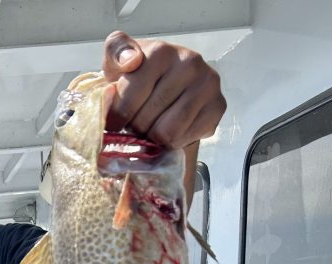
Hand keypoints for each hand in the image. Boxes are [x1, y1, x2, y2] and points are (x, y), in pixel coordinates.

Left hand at [102, 31, 225, 149]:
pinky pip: (185, 139)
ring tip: (152, 126)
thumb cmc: (138, 77)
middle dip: (135, 129)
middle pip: (146, 121)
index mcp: (160, 52)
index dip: (116, 120)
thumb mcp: (117, 61)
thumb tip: (130, 61)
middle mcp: (188, 63)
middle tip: (137, 121)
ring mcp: (207, 84)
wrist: (168, 85)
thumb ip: (115, 53)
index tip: (114, 123)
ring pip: (167, 133)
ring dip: (153, 138)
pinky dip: (173, 142)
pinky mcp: (218, 105)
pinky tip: (171, 129)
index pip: (128, 102)